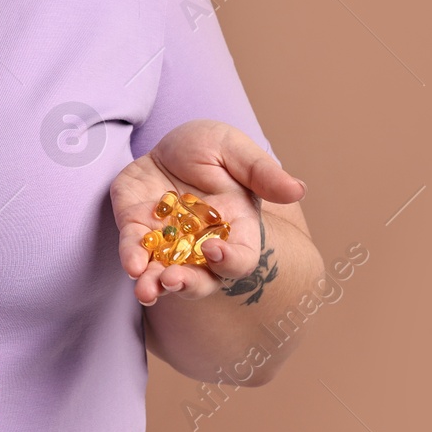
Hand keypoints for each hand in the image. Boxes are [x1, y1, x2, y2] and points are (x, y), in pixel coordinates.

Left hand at [110, 118, 303, 306]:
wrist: (168, 142)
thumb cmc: (211, 149)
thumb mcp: (235, 150)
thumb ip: (262, 172)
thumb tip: (299, 189)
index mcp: (235, 229)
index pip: (240, 257)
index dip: (230, 260)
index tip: (214, 251)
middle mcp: (201, 245)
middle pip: (200, 278)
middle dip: (186, 284)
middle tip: (172, 281)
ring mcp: (167, 242)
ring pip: (163, 273)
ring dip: (155, 284)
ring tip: (147, 289)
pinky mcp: (136, 229)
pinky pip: (133, 249)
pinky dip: (132, 257)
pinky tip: (132, 264)